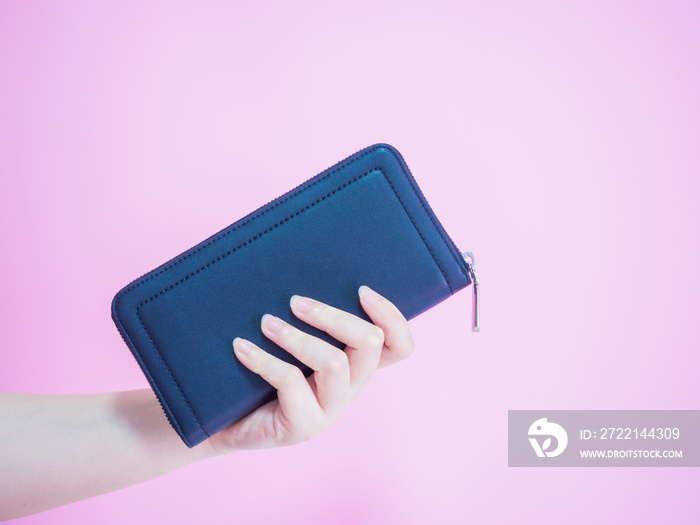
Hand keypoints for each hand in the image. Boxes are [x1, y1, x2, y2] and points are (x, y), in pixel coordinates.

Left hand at [206, 286, 413, 453]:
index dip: (391, 317)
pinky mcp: (302, 427)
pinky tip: (241, 347)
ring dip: (298, 337)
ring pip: (335, 363)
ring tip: (266, 323)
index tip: (361, 290)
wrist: (220, 421)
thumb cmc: (254, 371)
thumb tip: (299, 266)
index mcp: (354, 366)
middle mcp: (350, 387)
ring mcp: (329, 411)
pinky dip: (264, 360)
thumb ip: (305, 316)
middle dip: (333, 316)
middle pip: (371, 344)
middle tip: (296, 302)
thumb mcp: (288, 341)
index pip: (399, 346)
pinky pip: (292, 384)